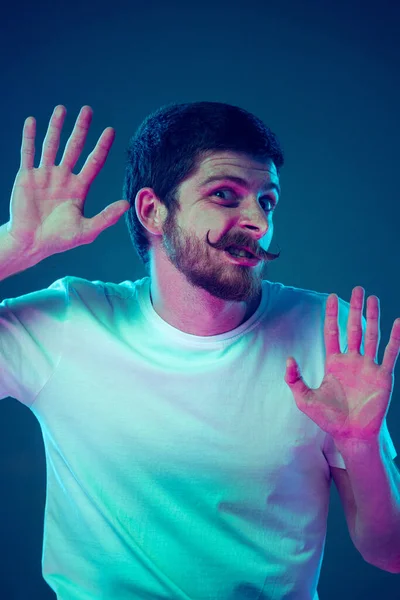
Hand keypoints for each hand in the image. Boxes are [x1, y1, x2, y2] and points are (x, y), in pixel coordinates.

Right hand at [7, 105, 129, 259]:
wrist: (31, 244)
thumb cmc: (59, 240)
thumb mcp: (87, 230)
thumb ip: (107, 217)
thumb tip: (127, 204)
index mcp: (78, 188)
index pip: (93, 162)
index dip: (102, 147)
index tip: (110, 131)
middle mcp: (63, 178)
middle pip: (74, 148)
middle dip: (81, 129)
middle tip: (88, 110)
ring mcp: (44, 175)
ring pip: (51, 146)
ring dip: (56, 127)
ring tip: (62, 109)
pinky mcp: (26, 177)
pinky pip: (28, 153)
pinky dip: (30, 137)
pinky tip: (32, 121)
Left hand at [284, 286, 399, 440]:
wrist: (350, 435)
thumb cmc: (328, 419)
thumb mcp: (304, 399)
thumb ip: (294, 379)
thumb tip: (289, 359)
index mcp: (334, 362)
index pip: (332, 332)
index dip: (332, 314)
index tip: (330, 296)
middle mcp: (352, 360)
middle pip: (353, 328)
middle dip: (355, 308)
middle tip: (358, 288)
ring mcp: (368, 367)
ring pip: (371, 335)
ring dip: (373, 317)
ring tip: (373, 298)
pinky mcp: (382, 376)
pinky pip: (391, 354)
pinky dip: (395, 338)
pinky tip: (397, 322)